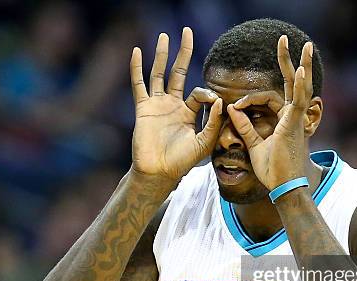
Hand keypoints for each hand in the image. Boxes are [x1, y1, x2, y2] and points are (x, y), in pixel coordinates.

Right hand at [130, 28, 222, 181]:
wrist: (159, 172)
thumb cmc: (181, 162)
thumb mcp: (204, 142)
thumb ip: (213, 122)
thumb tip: (220, 101)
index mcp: (188, 113)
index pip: (200, 93)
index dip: (209, 95)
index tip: (215, 104)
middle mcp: (172, 105)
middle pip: (179, 72)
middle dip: (183, 53)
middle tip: (187, 32)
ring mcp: (157, 105)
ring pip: (159, 73)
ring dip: (162, 54)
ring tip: (165, 36)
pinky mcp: (144, 108)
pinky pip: (139, 84)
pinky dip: (136, 68)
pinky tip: (137, 52)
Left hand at [227, 37, 313, 189]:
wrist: (282, 187)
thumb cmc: (271, 170)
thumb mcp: (254, 144)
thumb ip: (245, 126)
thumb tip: (232, 109)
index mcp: (284, 120)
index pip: (271, 98)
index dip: (251, 98)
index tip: (235, 107)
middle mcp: (293, 116)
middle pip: (293, 83)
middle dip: (289, 61)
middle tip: (286, 40)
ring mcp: (296, 119)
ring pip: (301, 87)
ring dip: (301, 65)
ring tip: (303, 46)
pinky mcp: (295, 125)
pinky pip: (299, 101)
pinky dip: (300, 85)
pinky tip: (300, 70)